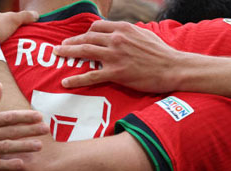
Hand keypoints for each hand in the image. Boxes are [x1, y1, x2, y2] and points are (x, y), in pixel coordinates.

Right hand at [0, 83, 48, 170]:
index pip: (7, 117)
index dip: (24, 116)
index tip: (39, 116)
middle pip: (10, 132)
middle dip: (30, 130)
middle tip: (46, 129)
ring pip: (6, 148)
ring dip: (24, 146)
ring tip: (40, 146)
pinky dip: (9, 164)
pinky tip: (22, 163)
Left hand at [54, 21, 182, 92]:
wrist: (172, 68)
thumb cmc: (161, 53)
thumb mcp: (144, 34)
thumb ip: (129, 33)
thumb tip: (120, 33)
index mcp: (123, 28)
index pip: (97, 27)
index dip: (86, 32)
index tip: (80, 38)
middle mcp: (116, 39)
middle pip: (87, 38)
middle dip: (71, 42)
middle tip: (60, 46)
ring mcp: (114, 56)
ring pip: (84, 52)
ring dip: (68, 53)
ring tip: (58, 55)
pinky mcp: (116, 73)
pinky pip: (90, 76)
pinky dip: (76, 79)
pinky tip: (65, 82)